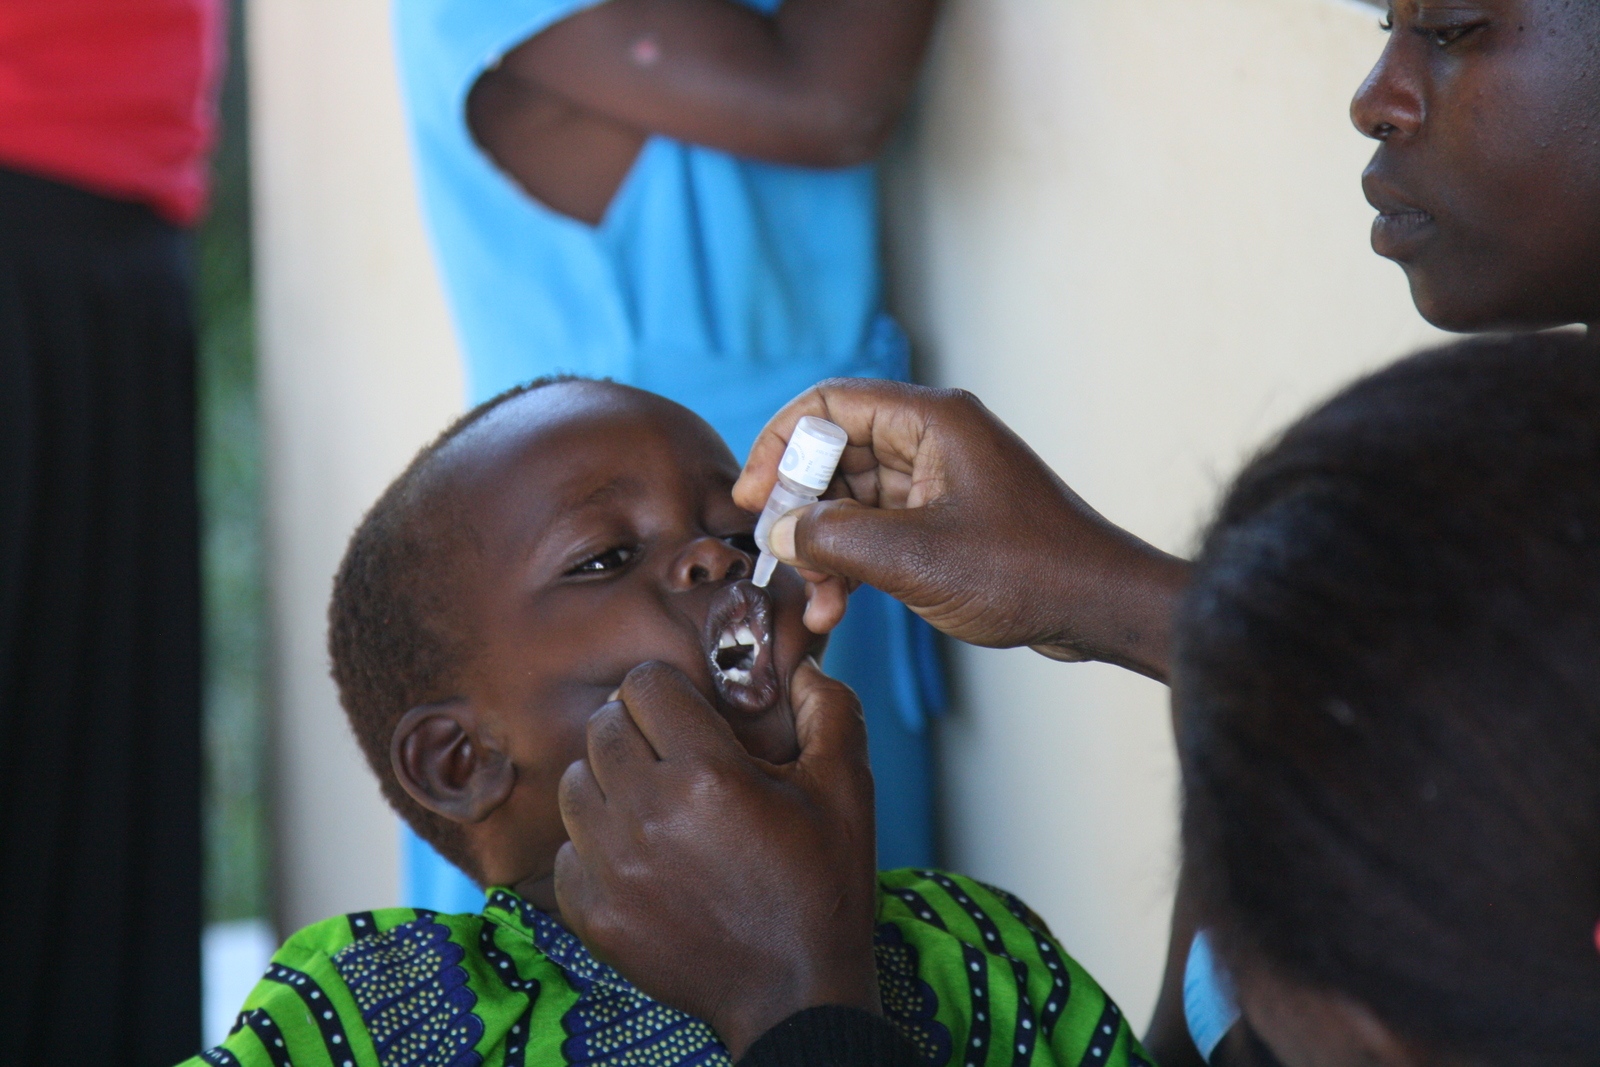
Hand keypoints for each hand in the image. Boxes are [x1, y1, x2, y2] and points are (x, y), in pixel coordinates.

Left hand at [554, 659, 879, 1058]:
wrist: (796, 994)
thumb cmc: (823, 886)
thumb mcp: (847, 789)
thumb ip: (829, 708)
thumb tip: (799, 665)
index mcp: (705, 773)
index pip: (644, 685)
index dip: (669, 689)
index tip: (688, 712)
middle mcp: (647, 813)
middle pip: (602, 728)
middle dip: (637, 729)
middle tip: (672, 755)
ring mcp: (612, 868)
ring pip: (575, 784)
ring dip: (609, 782)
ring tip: (652, 803)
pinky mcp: (592, 913)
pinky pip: (565, 850)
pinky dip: (594, 847)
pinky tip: (639, 857)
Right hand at [736, 378, 1190, 680]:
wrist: (1099, 607)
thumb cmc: (1025, 571)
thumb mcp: (912, 557)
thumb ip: (833, 539)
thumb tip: (777, 533)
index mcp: (931, 421)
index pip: (828, 405)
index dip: (778, 445)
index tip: (751, 498)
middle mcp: (933, 438)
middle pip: (836, 452)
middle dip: (800, 507)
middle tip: (775, 556)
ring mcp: (941, 479)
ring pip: (854, 498)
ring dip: (825, 546)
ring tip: (815, 600)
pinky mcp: (947, 518)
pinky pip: (880, 527)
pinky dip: (854, 561)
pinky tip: (838, 607)